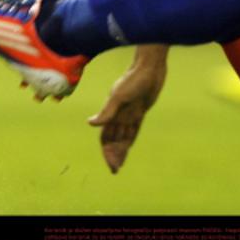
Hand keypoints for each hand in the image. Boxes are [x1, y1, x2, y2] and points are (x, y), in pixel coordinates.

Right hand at [86, 58, 167, 173]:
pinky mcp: (139, 111)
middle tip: (115, 170)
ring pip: (122, 137)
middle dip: (113, 155)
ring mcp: (129, 114)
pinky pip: (133, 130)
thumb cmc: (133, 80)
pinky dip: (129, 140)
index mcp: (112, 113)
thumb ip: (107, 112)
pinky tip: (127, 148)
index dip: (107, 152)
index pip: (106, 138)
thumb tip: (90, 123)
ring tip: (119, 164)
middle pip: (113, 140)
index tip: (112, 165)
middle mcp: (119, 115)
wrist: (148, 69)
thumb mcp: (119, 96)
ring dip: (120, 150)